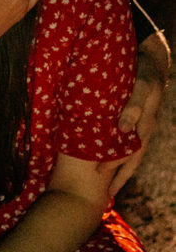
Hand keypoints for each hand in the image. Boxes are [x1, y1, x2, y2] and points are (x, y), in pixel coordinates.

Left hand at [110, 31, 170, 194]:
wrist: (153, 57)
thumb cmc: (145, 70)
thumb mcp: (141, 85)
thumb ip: (133, 106)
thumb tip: (123, 130)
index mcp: (146, 125)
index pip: (129, 154)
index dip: (115, 166)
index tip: (99, 177)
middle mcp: (145, 129)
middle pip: (131, 159)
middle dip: (118, 175)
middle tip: (105, 193)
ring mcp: (142, 125)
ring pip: (131, 152)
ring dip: (120, 166)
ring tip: (107, 182)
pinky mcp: (137, 118)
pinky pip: (129, 140)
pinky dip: (119, 150)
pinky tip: (109, 154)